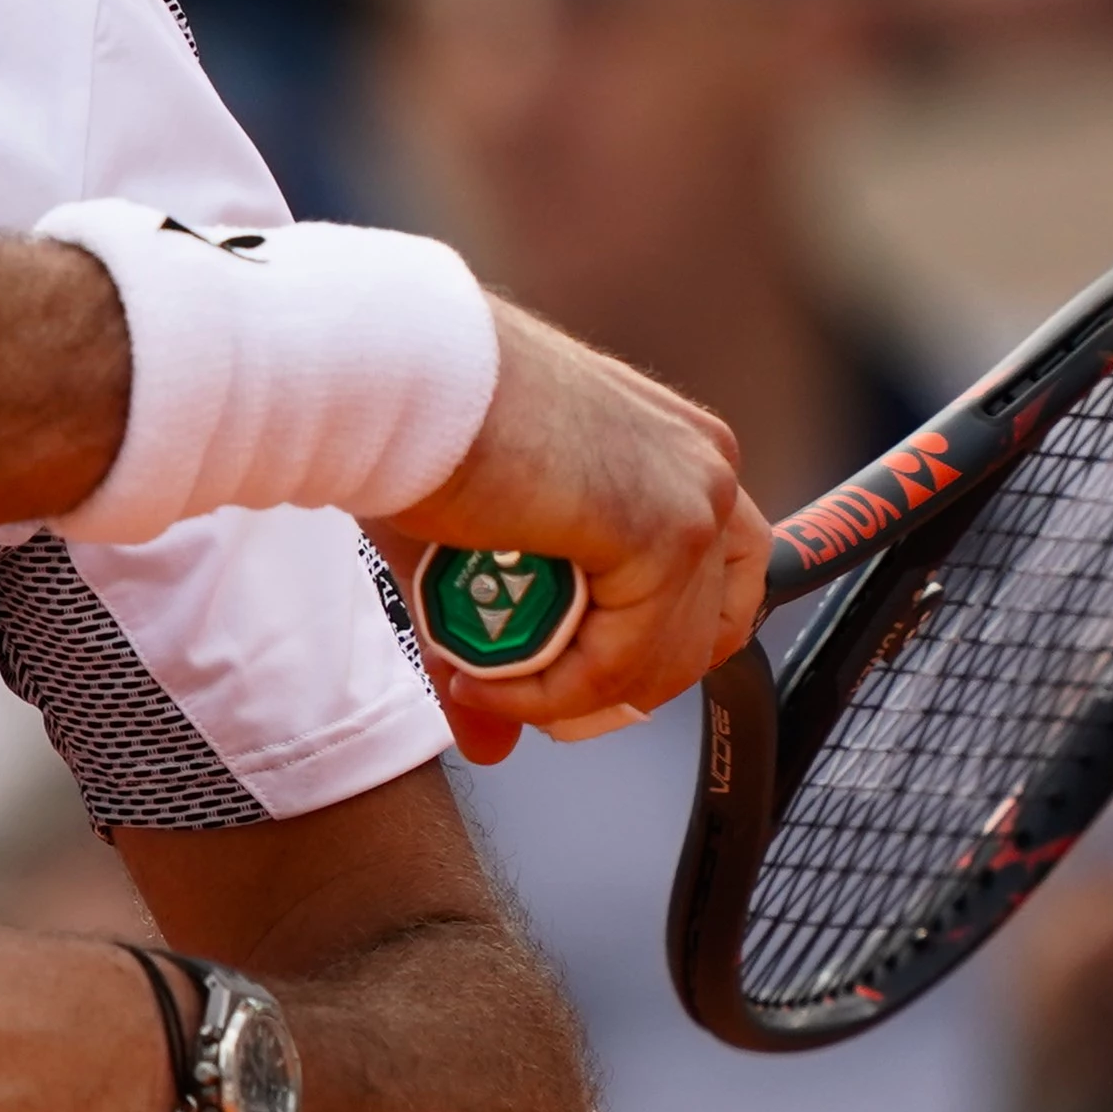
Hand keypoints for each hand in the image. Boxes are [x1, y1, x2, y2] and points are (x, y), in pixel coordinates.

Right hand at [376, 301, 772, 762]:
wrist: (395, 375)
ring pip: (660, 658)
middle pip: (705, 629)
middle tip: (535, 705)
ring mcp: (695, 497)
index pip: (717, 581)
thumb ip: (500, 642)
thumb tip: (493, 736)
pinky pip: (620, 662)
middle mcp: (702, 464)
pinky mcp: (665, 531)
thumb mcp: (479, 546)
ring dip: (568, 696)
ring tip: (480, 683)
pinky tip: (483, 681)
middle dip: (619, 687)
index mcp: (673, 446)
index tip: (579, 685)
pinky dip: (550, 693)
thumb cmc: (418, 427)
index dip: (652, 650)